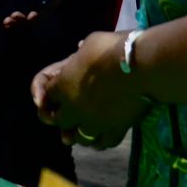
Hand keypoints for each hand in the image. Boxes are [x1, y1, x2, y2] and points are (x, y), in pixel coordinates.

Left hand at [3, 0, 73, 28]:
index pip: (50, 7)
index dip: (41, 13)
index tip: (32, 16)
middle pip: (38, 14)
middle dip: (27, 19)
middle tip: (14, 18)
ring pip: (29, 13)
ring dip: (19, 20)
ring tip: (7, 22)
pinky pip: (23, 7)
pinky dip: (16, 14)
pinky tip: (6, 20)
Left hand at [30, 30, 147, 148]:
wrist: (140, 68)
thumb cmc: (111, 49)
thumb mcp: (90, 43)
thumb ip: (81, 53)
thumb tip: (80, 49)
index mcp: (62, 85)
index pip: (47, 94)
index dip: (49, 92)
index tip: (56, 90)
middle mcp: (74, 108)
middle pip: (58, 120)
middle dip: (61, 116)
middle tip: (68, 112)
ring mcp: (94, 123)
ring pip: (78, 138)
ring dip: (78, 132)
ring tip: (84, 127)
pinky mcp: (114, 131)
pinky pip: (102, 143)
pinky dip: (100, 141)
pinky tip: (102, 134)